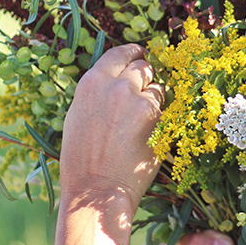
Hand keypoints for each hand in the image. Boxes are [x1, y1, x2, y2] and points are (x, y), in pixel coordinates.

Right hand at [59, 45, 163, 214]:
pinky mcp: (158, 119)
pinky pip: (166, 110)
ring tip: (141, 124)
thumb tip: (117, 79)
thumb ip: (99, 93)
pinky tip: (148, 136)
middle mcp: (116, 86)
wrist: (96, 190)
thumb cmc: (82, 160)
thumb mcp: (79, 116)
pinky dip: (162, 120)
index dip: (133, 53)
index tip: (140, 54)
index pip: (119, 54)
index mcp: (92, 83)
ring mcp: (139, 101)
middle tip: (142, 95)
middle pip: (142, 67)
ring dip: (155, 100)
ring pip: (158, 88)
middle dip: (146, 77)